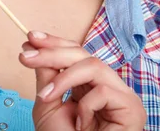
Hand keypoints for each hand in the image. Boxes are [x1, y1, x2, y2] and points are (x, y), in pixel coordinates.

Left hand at [19, 31, 145, 130]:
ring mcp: (121, 96)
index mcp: (89, 84)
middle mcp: (107, 85)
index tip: (31, 38)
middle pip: (83, 54)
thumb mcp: (47, 105)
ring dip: (64, 78)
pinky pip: (104, 91)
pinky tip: (81, 124)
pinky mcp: (132, 108)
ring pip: (94, 66)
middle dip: (52, 53)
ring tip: (45, 96)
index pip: (75, 54)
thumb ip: (45, 76)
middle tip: (27, 56)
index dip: (54, 43)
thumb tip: (33, 47)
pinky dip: (86, 107)